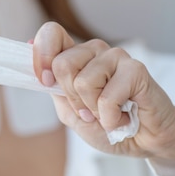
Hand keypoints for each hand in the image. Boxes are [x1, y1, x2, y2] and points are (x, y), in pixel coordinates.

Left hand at [32, 22, 174, 163]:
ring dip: (94, 110)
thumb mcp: (70, 111)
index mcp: (76, 56)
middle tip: (92, 110)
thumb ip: (52, 84)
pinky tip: (125, 117)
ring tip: (111, 113)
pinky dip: (112, 118)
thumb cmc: (108, 124)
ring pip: (83, 82)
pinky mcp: (136, 69)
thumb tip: (29, 44)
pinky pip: (107, 98)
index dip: (41, 54)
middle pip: (62, 64)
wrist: (145, 142)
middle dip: (73, 98)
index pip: (51, 33)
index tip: (45, 81)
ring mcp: (116, 57)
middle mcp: (95, 50)